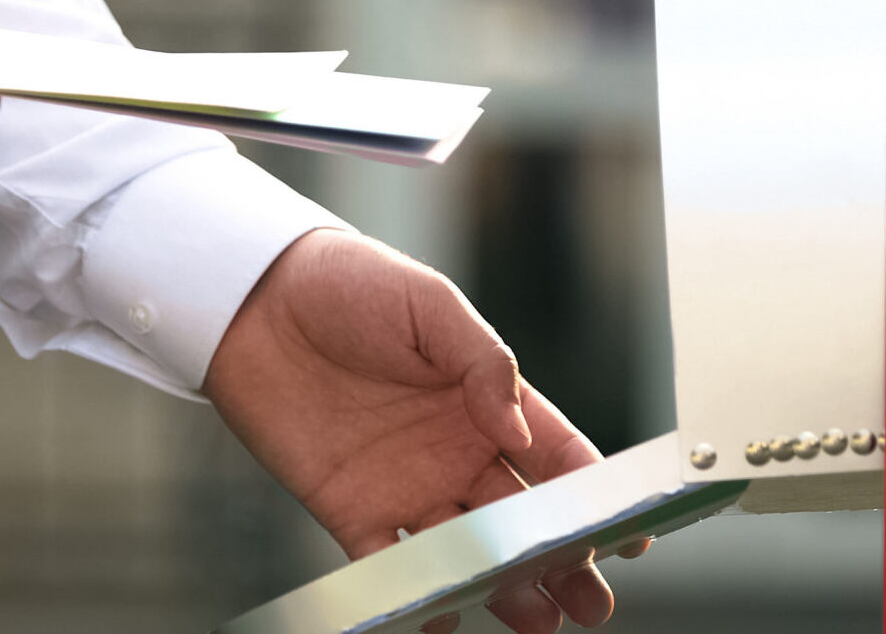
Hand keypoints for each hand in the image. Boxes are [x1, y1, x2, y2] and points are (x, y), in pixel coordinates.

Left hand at [204, 229, 640, 633]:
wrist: (255, 298)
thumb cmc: (348, 284)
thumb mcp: (428, 304)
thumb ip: (483, 362)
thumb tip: (521, 430)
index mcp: (486, 400)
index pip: (557, 456)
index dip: (596, 495)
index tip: (630, 531)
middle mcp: (456, 451)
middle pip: (523, 519)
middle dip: (562, 562)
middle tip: (591, 603)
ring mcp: (406, 485)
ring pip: (468, 551)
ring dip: (502, 587)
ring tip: (537, 620)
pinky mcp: (350, 509)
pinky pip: (387, 563)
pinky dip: (416, 594)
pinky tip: (445, 617)